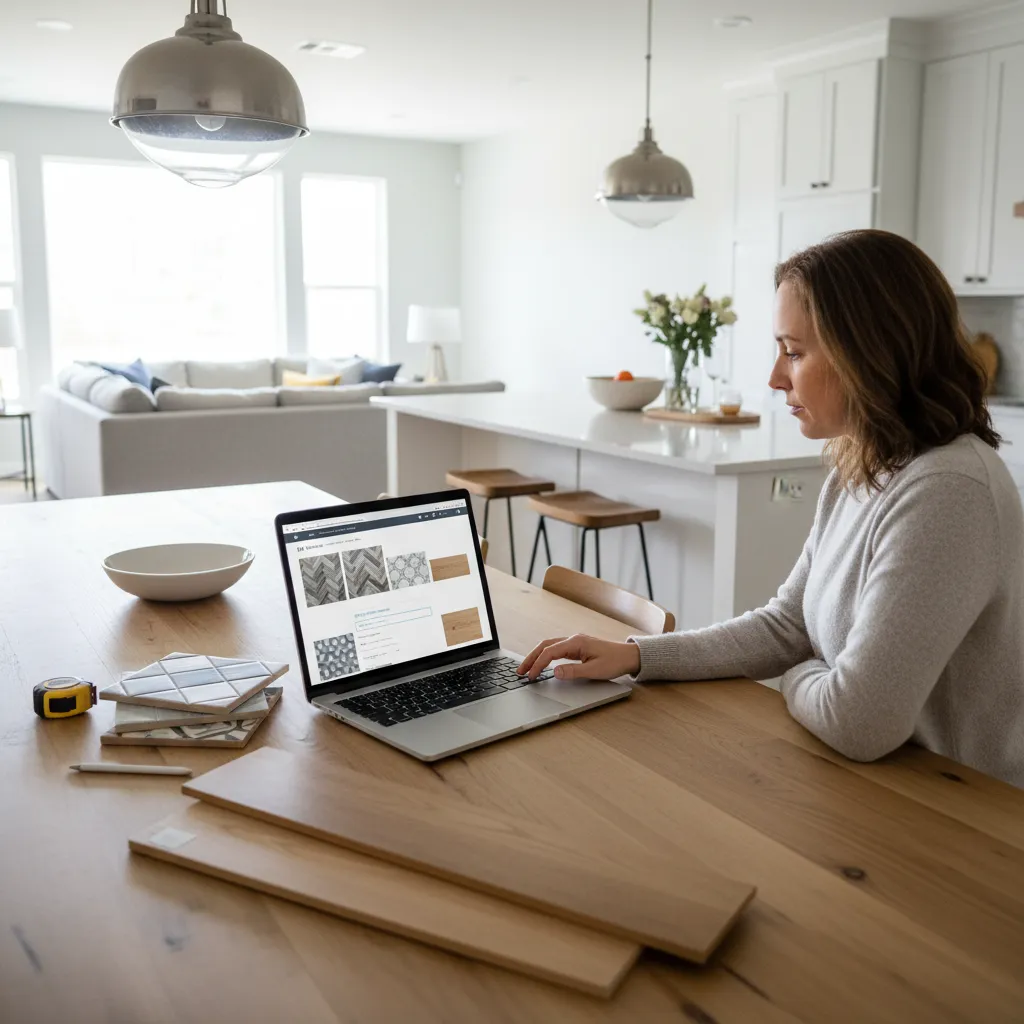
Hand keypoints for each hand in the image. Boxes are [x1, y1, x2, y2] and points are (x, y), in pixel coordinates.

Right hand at [517, 634, 640, 680]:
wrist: (629, 656)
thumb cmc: (615, 662)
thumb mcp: (595, 670)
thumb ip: (573, 671)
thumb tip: (554, 672)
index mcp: (576, 642)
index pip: (549, 652)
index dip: (538, 664)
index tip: (530, 676)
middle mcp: (573, 639)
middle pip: (545, 646)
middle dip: (531, 658)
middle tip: (520, 671)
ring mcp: (575, 642)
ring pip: (549, 646)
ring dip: (536, 656)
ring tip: (527, 668)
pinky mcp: (577, 647)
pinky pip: (556, 649)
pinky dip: (545, 656)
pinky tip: (541, 664)